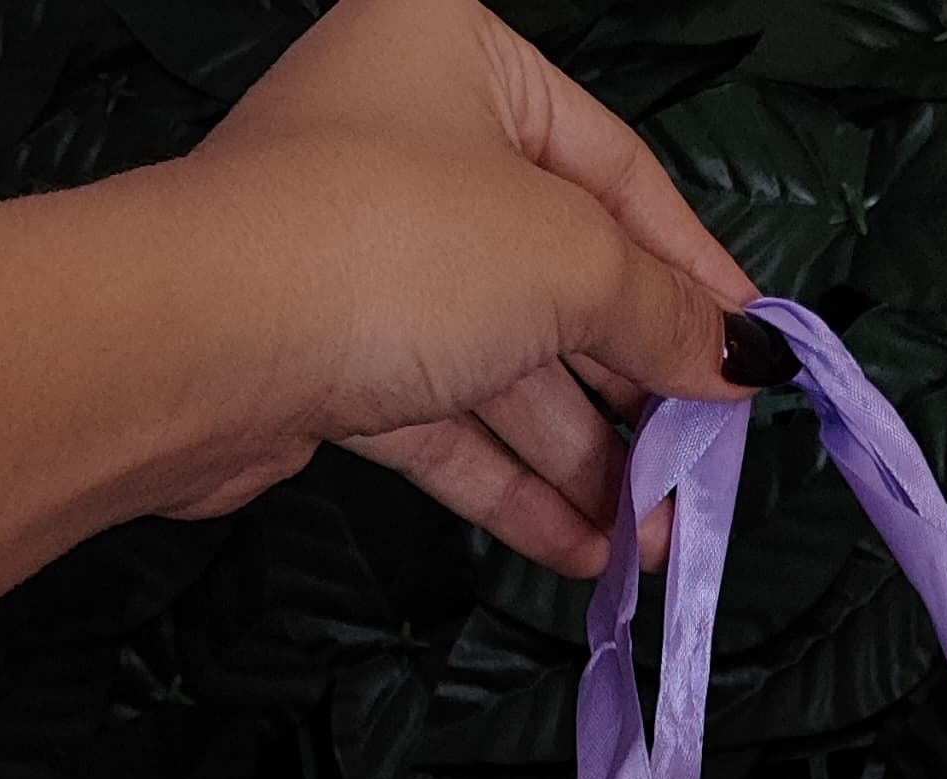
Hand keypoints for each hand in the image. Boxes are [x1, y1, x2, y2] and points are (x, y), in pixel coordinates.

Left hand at [143, 0, 791, 567]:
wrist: (196, 343)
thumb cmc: (384, 244)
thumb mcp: (570, 260)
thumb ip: (665, 312)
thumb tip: (735, 361)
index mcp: (464, 61)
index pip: (620, 174)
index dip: (695, 277)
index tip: (750, 362)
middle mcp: (411, 147)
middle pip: (564, 281)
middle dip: (637, 394)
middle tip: (702, 475)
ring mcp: (367, 259)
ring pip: (507, 366)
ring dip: (586, 461)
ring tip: (651, 542)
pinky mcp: (332, 359)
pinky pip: (450, 423)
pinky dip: (517, 485)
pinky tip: (582, 550)